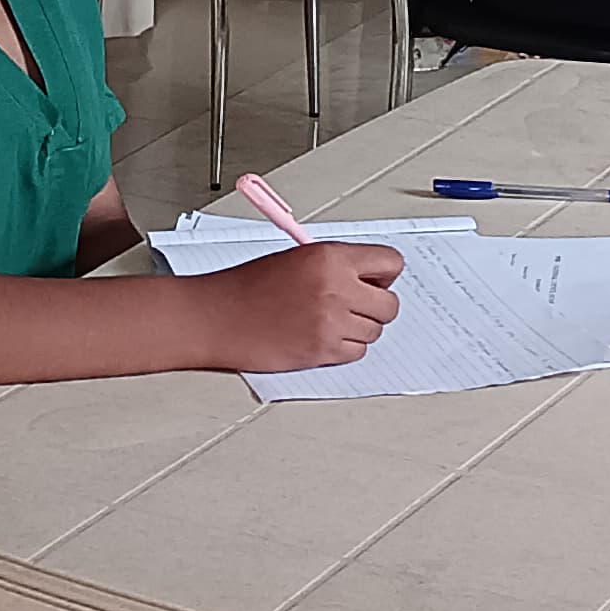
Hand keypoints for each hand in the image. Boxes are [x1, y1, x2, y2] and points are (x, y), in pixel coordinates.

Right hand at [201, 242, 403, 371]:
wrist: (218, 316)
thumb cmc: (248, 287)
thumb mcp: (297, 258)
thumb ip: (336, 265)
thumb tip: (368, 277)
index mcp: (331, 258)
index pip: (391, 263)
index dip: (383, 275)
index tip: (373, 281)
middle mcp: (336, 288)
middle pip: (390, 305)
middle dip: (375, 306)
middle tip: (353, 304)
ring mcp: (331, 322)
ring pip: (374, 331)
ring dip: (358, 328)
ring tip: (328, 320)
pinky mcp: (322, 350)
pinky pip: (356, 352)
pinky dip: (343, 348)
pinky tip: (320, 335)